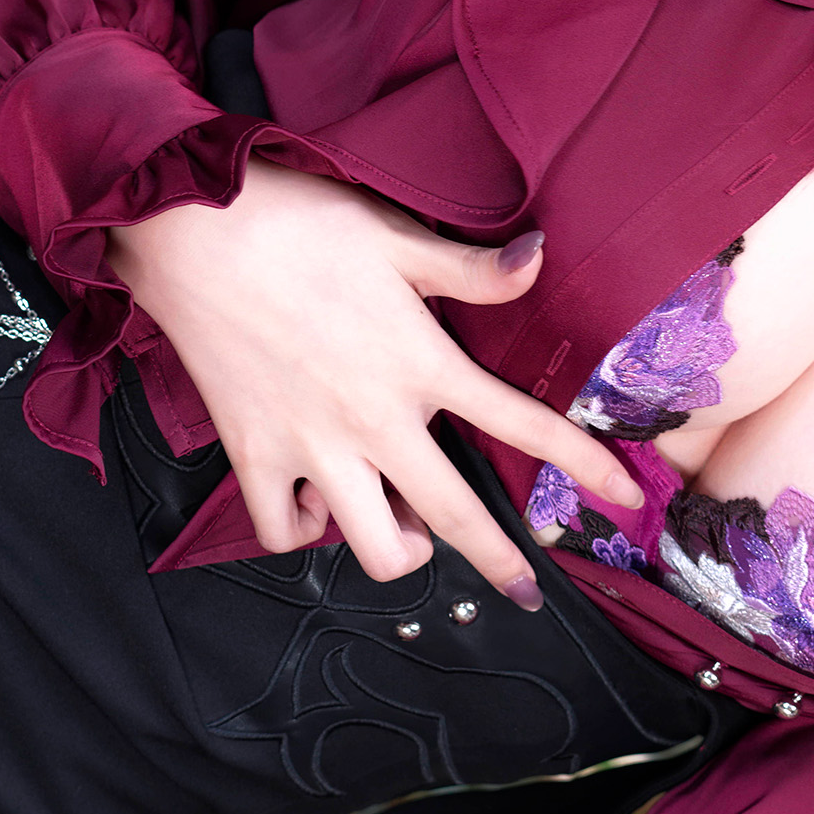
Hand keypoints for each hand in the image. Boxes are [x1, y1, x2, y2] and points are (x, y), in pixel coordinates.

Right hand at [109, 158, 642, 600]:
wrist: (187, 230)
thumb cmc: (296, 222)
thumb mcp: (397, 234)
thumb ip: (473, 268)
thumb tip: (542, 256)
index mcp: (421, 363)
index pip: (524, 424)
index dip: (584, 464)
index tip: (626, 497)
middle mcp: (375, 420)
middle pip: (458, 514)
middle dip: (502, 561)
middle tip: (526, 590)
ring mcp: (312, 446)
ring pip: (373, 544)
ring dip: (402, 551)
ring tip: (408, 532)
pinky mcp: (253, 454)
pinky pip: (287, 530)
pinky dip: (306, 529)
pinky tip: (316, 504)